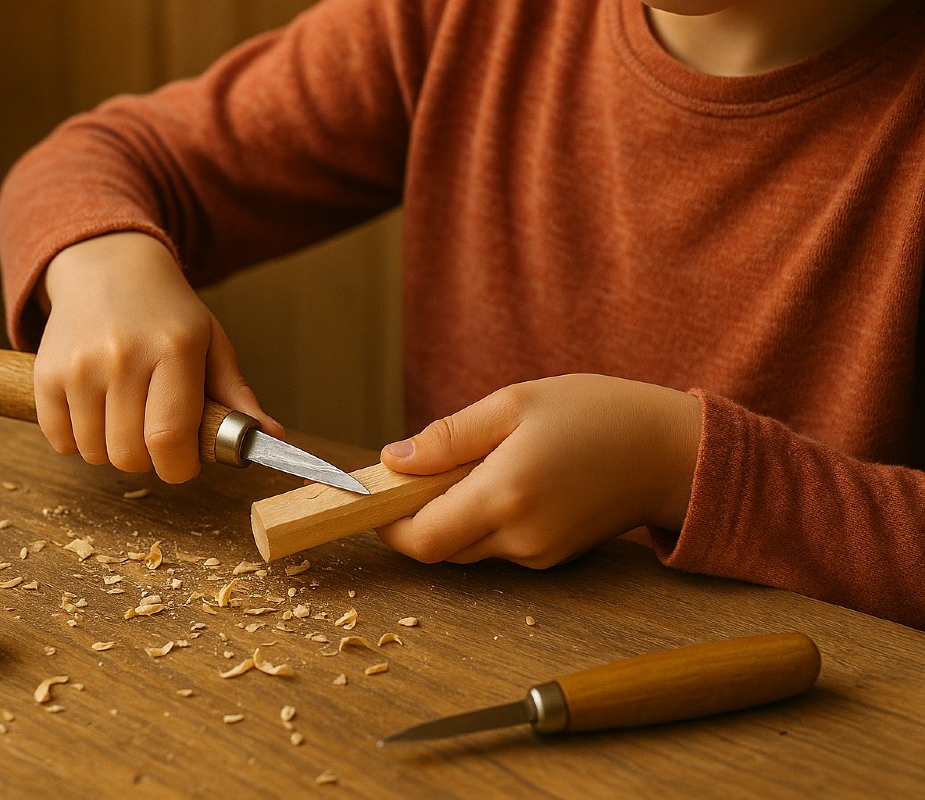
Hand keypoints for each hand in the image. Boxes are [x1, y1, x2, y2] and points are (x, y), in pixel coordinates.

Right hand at [33, 232, 282, 481]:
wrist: (107, 268)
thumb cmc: (168, 314)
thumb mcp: (211, 343)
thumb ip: (237, 396)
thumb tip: (271, 437)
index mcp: (174, 349)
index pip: (171, 437)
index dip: (180, 466)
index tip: (184, 461)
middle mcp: (123, 355)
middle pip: (130, 454)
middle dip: (148, 459)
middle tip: (155, 433)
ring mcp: (78, 365)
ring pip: (94, 453)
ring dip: (113, 449)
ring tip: (126, 415)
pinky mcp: (45, 374)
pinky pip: (60, 441)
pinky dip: (78, 440)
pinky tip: (95, 411)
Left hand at [376, 374, 700, 566]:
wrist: (670, 452)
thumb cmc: (595, 414)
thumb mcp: (514, 404)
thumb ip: (448, 437)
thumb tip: (392, 461)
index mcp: (505, 495)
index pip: (422, 539)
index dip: (388, 524)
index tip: (376, 494)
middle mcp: (520, 537)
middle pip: (439, 548)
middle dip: (418, 515)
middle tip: (426, 467)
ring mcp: (538, 554)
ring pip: (466, 548)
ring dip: (453, 516)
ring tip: (480, 464)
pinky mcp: (551, 559)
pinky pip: (497, 546)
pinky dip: (485, 519)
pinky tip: (508, 480)